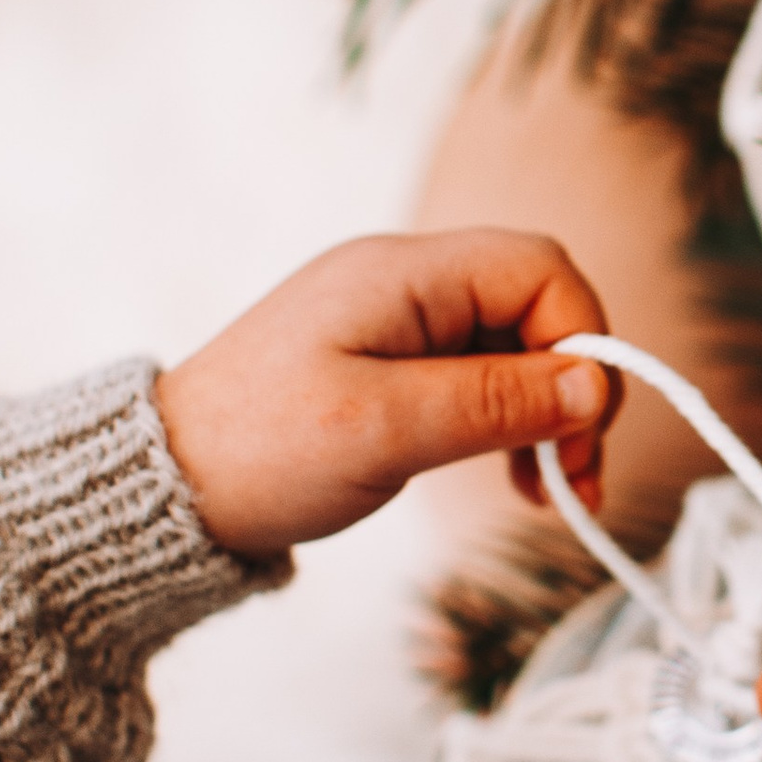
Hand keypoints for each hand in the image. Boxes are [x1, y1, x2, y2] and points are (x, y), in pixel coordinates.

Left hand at [154, 231, 620, 558]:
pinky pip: (480, 377)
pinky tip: (514, 477)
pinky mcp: (392, 364)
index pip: (540, 270)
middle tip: (574, 476)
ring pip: (515, 347)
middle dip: (572, 387)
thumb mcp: (385, 429)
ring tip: (550, 491)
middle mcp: (407, 282)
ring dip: (547, 413)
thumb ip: (495, 401)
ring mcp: (399, 322)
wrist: (169, 483)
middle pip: (537, 306)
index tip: (581, 428)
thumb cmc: (260, 450)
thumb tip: (592, 385)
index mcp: (404, 274)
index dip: (582, 339)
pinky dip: (509, 424)